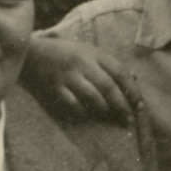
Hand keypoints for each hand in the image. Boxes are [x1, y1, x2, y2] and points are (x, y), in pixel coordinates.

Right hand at [23, 35, 139, 126]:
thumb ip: (108, 64)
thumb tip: (134, 79)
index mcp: (94, 54)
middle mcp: (83, 64)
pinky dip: (83, 112)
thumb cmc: (64, 53)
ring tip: (110, 117)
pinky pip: (73, 104)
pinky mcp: (55, 88)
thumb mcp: (88, 51)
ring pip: (93, 97)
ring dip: (104, 110)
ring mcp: (68, 76)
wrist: (31, 53)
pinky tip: (88, 115)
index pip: (120, 72)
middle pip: (108, 87)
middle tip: (128, 119)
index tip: (139, 105)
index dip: (132, 90)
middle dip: (122, 105)